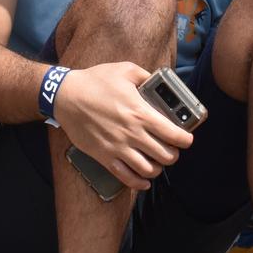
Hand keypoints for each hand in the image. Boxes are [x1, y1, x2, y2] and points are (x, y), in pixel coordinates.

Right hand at [52, 62, 194, 189]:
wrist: (66, 96)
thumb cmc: (95, 81)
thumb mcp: (125, 70)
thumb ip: (146, 76)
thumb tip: (159, 82)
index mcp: (141, 113)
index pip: (173, 134)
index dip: (185, 140)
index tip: (186, 139)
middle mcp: (132, 133)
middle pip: (165, 156)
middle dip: (173, 155)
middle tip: (171, 150)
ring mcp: (118, 148)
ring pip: (148, 170)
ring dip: (157, 168)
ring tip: (157, 162)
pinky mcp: (104, 157)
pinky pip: (126, 178)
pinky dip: (139, 182)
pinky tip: (144, 180)